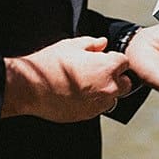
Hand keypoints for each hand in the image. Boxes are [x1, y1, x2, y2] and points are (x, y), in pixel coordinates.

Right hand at [3, 37, 134, 122]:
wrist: (32, 88)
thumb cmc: (51, 63)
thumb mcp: (72, 45)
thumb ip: (92, 43)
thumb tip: (102, 43)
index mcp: (107, 67)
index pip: (124, 62)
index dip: (113, 59)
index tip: (103, 58)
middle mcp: (108, 87)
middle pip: (125, 84)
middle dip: (116, 77)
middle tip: (98, 72)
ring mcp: (99, 104)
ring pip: (113, 98)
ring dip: (106, 92)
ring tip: (86, 84)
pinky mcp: (88, 115)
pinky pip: (98, 108)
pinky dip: (93, 102)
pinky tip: (78, 94)